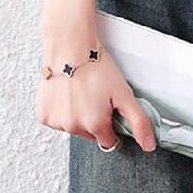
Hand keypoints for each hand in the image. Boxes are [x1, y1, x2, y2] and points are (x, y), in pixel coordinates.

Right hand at [36, 25, 156, 152]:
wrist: (70, 46)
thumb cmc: (97, 66)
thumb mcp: (124, 93)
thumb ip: (138, 121)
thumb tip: (149, 146)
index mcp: (94, 125)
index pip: (109, 141)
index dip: (112, 124)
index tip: (110, 107)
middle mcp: (73, 127)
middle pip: (90, 134)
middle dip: (95, 119)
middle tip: (96, 95)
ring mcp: (56, 122)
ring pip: (73, 127)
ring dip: (78, 114)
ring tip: (81, 91)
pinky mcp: (43, 115)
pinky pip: (57, 120)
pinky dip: (62, 110)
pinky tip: (67, 93)